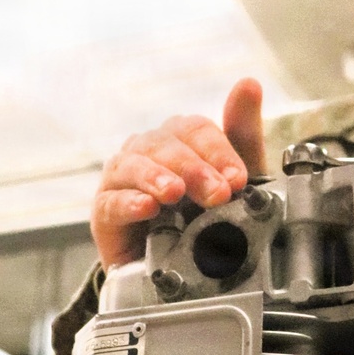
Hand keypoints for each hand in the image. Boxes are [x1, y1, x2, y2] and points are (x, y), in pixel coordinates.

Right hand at [91, 77, 267, 268]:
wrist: (176, 271)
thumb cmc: (204, 218)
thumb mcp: (232, 182)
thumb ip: (242, 135)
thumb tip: (249, 83)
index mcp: (179, 139)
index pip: (195, 129)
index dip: (218, 151)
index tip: (238, 178)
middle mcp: (148, 151)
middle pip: (165, 144)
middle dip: (195, 169)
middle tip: (218, 194)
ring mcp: (122, 179)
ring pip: (134, 165)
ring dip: (158, 177)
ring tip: (175, 193)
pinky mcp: (104, 213)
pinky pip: (111, 201)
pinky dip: (129, 202)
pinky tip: (147, 207)